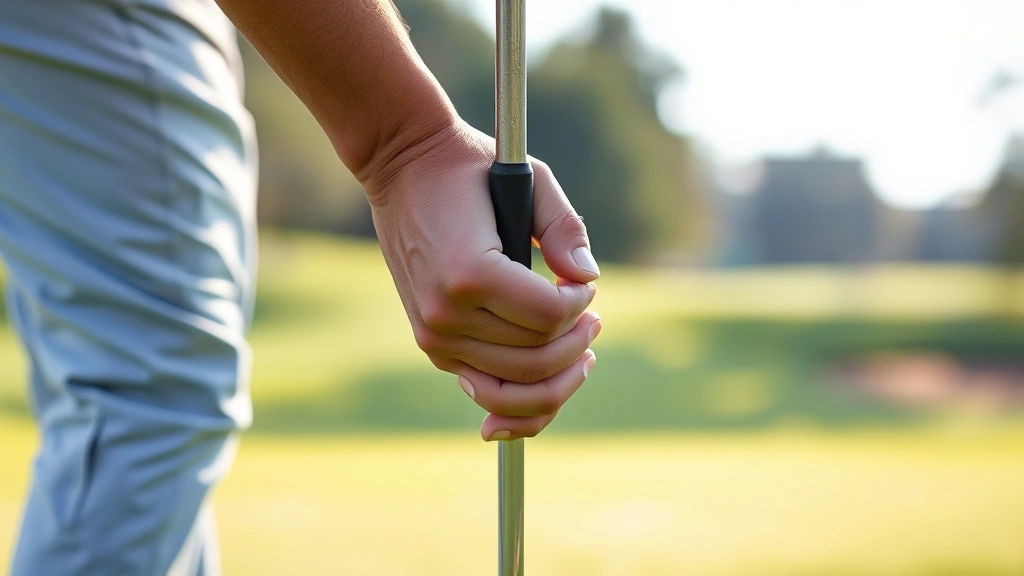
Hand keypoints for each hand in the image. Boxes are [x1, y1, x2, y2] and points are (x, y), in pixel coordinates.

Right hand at [364, 121, 601, 440]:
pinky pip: (485, 390)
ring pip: (514, 386)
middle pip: (536, 358)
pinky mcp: (432, 343)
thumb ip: (564, 227)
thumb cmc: (468, 167)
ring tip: (583, 354)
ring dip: (558, 376)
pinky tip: (550, 389)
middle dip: (577, 341)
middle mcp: (447, 312)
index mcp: (470, 273)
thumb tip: (588, 277)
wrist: (400, 167)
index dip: (580, 304)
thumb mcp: (529, 177)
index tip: (583, 283)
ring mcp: (434, 334)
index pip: (549, 317)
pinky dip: (521, 402)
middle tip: (593, 319)